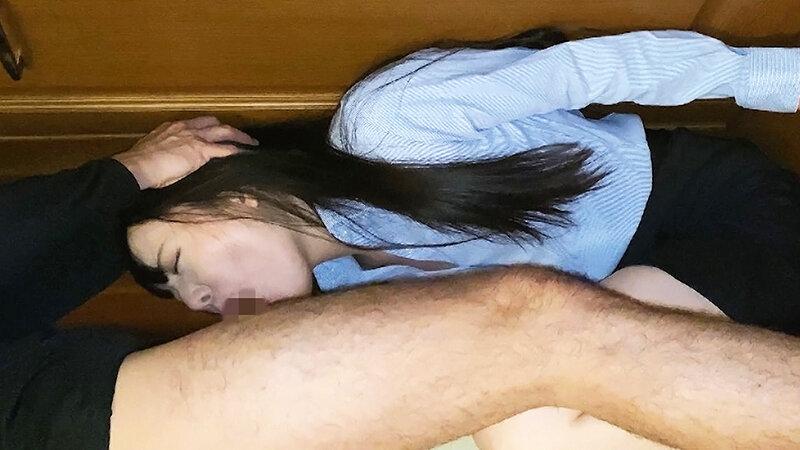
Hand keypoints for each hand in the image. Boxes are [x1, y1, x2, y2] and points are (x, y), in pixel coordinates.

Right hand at [113, 116, 257, 189]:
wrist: (137, 167)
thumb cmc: (139, 165)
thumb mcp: (151, 152)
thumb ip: (163, 153)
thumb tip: (167, 162)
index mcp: (171, 128)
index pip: (194, 123)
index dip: (205, 128)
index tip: (211, 133)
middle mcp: (185, 128)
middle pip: (212, 121)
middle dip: (225, 127)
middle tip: (236, 134)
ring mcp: (194, 138)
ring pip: (224, 131)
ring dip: (239, 136)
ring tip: (250, 142)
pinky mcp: (201, 150)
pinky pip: (225, 149)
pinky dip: (236, 151)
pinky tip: (244, 155)